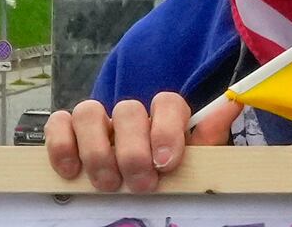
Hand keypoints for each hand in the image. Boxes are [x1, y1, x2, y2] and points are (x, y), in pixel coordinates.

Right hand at [45, 93, 241, 191]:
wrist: (141, 189)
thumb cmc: (169, 175)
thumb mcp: (195, 161)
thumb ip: (209, 136)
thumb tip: (234, 104)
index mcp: (165, 116)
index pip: (167, 102)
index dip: (166, 129)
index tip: (166, 163)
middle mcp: (130, 114)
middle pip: (127, 109)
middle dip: (133, 150)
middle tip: (141, 184)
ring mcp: (97, 121)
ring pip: (88, 111)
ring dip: (97, 150)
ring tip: (109, 184)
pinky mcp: (68, 133)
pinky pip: (58, 124)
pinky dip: (61, 144)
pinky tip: (72, 172)